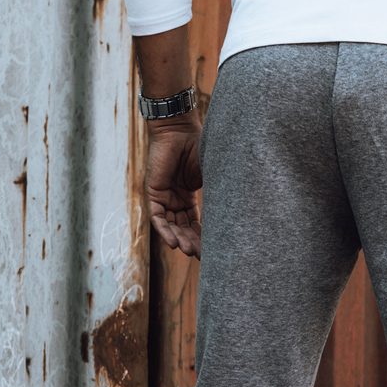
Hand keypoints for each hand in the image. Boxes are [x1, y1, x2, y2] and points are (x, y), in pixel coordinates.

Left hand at [144, 118, 202, 258]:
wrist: (180, 128)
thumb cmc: (197, 147)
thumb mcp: (210, 177)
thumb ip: (215, 195)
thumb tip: (233, 217)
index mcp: (188, 197)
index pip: (196, 224)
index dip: (203, 238)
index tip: (214, 252)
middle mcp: (175, 200)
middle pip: (183, 228)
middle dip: (192, 243)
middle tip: (201, 257)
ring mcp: (164, 197)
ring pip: (171, 226)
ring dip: (179, 240)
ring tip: (189, 252)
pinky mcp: (153, 192)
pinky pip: (158, 218)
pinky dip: (165, 231)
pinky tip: (174, 243)